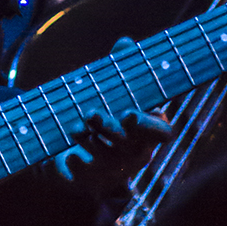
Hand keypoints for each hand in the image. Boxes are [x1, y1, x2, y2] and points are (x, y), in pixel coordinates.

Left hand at [54, 40, 171, 200]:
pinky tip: (68, 154)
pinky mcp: (90, 183)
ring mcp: (114, 172)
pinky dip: (78, 164)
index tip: (129, 112)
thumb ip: (120, 66)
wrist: (66, 146)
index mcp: (146, 132)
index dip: (147, 125)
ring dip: (91, 141)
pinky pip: (87, 178)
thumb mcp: (110, 88)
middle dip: (112, 130)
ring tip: (73, 127)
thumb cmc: (99, 112)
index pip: (160, 133)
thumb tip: (125, 42)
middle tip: (91, 113)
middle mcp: (135, 155)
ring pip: (109, 160)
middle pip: (131, 146)